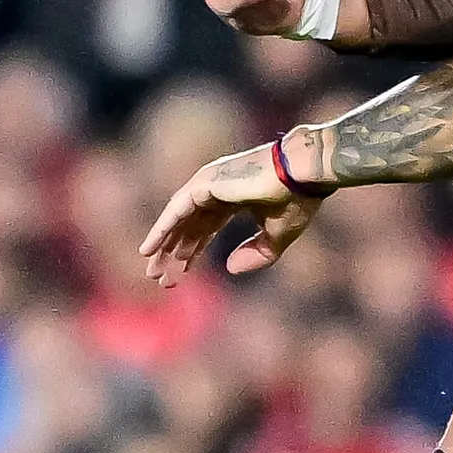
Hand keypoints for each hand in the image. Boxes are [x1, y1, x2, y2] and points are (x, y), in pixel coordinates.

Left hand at [141, 142, 325, 279]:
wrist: (303, 175)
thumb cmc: (297, 200)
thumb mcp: (278, 237)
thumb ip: (256, 254)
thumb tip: (229, 269)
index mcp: (236, 197)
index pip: (208, 227)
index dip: (195, 250)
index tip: (182, 272)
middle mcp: (219, 188)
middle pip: (189, 225)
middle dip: (176, 252)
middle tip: (160, 277)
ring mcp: (209, 183)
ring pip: (179, 219)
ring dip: (164, 245)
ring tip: (152, 271)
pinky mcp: (204, 184)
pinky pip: (176, 210)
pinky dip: (161, 229)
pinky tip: (149, 249)